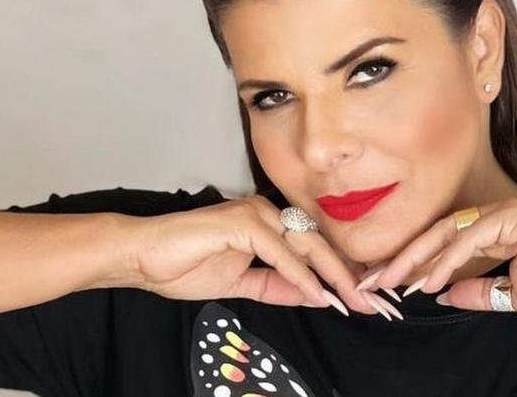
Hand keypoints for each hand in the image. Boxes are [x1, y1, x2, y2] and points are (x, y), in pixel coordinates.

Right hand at [129, 195, 378, 315]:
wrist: (143, 257)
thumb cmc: (183, 264)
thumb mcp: (242, 283)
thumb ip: (278, 286)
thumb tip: (313, 295)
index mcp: (268, 223)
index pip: (313, 248)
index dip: (340, 274)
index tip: (363, 300)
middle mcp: (267, 213)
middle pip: (318, 245)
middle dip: (348, 276)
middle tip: (374, 303)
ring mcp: (254, 214)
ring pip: (305, 245)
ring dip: (333, 276)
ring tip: (354, 301)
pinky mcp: (241, 222)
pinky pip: (279, 251)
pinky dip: (299, 275)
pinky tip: (317, 295)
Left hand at [367, 198, 516, 322]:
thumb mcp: (512, 296)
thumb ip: (479, 292)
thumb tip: (445, 296)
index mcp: (496, 229)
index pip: (444, 242)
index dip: (413, 262)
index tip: (387, 282)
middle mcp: (498, 216)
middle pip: (437, 233)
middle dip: (403, 257)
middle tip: (374, 279)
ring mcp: (507, 213)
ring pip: (447, 232)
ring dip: (417, 258)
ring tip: (392, 281)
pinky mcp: (516, 219)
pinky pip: (471, 240)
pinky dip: (447, 261)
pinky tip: (429, 281)